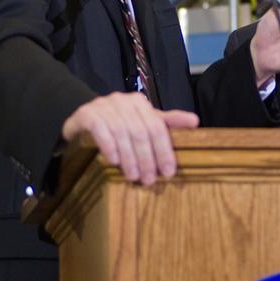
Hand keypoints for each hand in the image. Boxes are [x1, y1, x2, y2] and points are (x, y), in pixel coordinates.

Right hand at [61, 92, 199, 185]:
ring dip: (128, 157)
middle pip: (140, 132)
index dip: (164, 150)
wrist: (83, 118)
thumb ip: (167, 123)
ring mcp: (103, 105)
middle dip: (146, 158)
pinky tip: (113, 161)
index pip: (157, 127)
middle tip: (149, 180)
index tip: (168, 172)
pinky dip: (108, 146)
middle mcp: (122, 100)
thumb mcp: (143, 122)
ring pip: (121, 132)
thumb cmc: (119, 123)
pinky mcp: (86, 113)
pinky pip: (100, 129)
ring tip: (133, 176)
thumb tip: (196, 121)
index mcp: (140, 102)